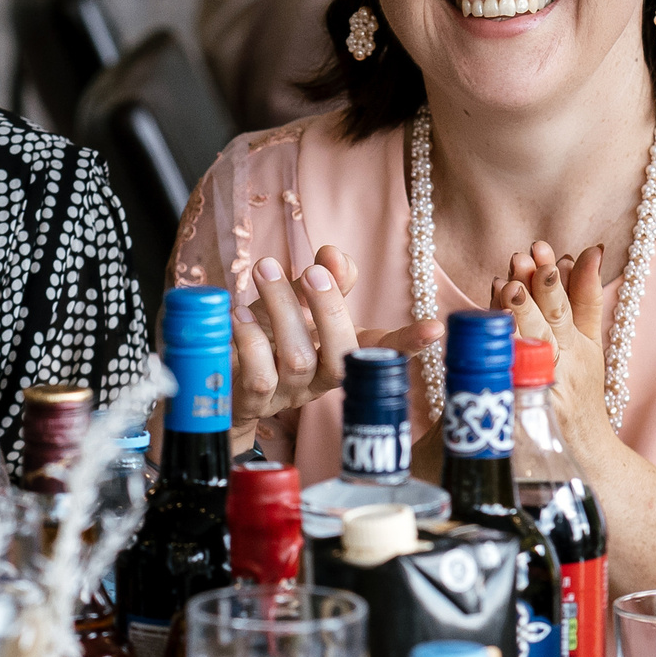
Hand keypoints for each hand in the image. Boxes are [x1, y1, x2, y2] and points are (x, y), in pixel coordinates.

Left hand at [231, 246, 440, 421]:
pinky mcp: (254, 401)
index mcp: (342, 351)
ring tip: (264, 271)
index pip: (383, 350)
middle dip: (330, 307)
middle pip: (341, 353)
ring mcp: (290, 393)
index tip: (435, 327)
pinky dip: (250, 338)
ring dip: (282, 308)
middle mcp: (323, 377)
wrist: (220, 372)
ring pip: (299, 359)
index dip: (409, 342)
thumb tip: (334, 255)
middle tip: (310, 271)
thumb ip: (325, 278)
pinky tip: (238, 313)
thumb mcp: (301, 299)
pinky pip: (260, 376)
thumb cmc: (270, 330)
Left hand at [494, 240, 614, 441]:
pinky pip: (510, 376)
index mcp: (581, 345)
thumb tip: (590, 251)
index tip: (546, 251)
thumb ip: (588, 297)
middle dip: (537, 290)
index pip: (570, 304)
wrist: (587, 452)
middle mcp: (566, 363)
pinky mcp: (526, 410)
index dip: (556, 278)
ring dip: (519, 316)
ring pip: (531, 346)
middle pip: (551, 322)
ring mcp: (546, 387)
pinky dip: (501, 351)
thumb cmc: (582, 392)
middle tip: (522, 260)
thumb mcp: (591, 343)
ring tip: (505, 285)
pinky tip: (487, 328)